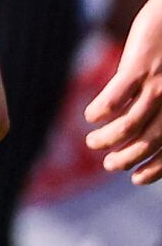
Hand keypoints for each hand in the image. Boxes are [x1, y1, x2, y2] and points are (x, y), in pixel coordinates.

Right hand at [84, 0, 161, 183]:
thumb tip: (142, 125)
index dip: (155, 169)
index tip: (136, 178)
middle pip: (147, 142)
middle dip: (125, 159)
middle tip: (108, 163)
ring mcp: (157, 84)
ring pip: (128, 126)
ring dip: (106, 140)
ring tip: (92, 142)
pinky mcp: (138, 67)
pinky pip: (114, 98)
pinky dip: (99, 111)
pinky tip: (91, 116)